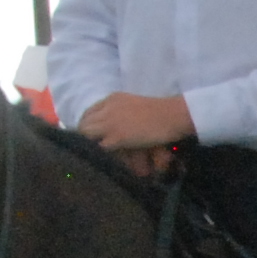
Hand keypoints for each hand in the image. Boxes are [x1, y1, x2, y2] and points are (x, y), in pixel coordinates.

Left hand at [77, 92, 194, 156]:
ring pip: (86, 134)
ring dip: (90, 144)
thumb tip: (117, 126)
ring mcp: (110, 123)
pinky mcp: (116, 137)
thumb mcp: (135, 104)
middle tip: (90, 147)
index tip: (92, 135)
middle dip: (85, 136)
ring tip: (96, 154)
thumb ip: (122, 111)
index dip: (88, 124)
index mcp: (112, 99)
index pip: (89, 112)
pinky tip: (105, 158)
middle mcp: (107, 109)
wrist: (172, 115)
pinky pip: (99, 146)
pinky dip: (100, 153)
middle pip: (84, 123)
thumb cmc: (161, 111)